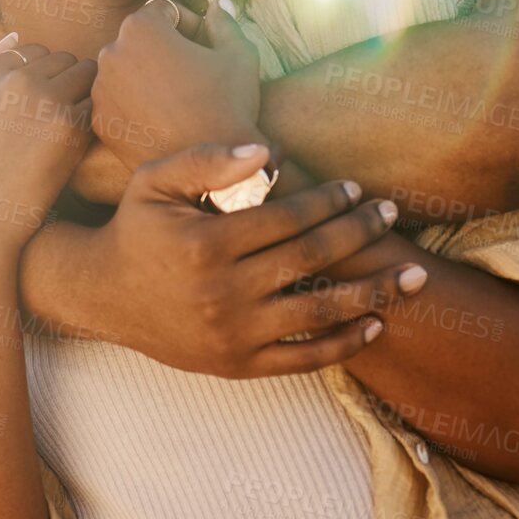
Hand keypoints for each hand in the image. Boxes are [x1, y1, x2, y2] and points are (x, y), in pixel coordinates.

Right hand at [0, 38, 97, 257]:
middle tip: (61, 115)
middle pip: (61, 57)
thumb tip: (13, 37)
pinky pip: (95, 104)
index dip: (39, 77)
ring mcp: (43, 99)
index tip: (39, 104)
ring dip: (84, 94)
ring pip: (85, 73)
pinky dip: (92, 120)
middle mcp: (14, 78)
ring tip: (74, 126)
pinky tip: (78, 143)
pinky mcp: (68, 126)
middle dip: (65, 80)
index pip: (31, 50)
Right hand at [68, 144, 417, 378]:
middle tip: (392, 214)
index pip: (287, 217)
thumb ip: (207, 159)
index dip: (327, 200)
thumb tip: (269, 154)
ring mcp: (233, 333)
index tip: (355, 189)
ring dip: (375, 292)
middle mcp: (223, 292)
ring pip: (320, 311)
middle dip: (360, 233)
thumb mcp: (155, 181)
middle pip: (313, 258)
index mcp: (206, 243)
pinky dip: (346, 343)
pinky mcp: (238, 365)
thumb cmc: (136, 227)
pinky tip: (378, 323)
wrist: (102, 295)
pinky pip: (304, 358)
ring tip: (415, 276)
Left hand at [92, 0, 261, 169]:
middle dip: (165, 50)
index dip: (189, 26)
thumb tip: (215, 5)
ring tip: (179, 100)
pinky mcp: (99, 121)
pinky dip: (134, 105)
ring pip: (125, 71)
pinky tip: (164, 120)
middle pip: (140, 40)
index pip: (163, 11)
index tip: (205, 46)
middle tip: (194, 75)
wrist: (213, 166)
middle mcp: (111, 53)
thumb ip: (223, 22)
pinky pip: (117, 101)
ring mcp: (100, 90)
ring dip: (147, 77)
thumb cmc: (229, 105)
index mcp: (141, 27)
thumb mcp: (240, 54)